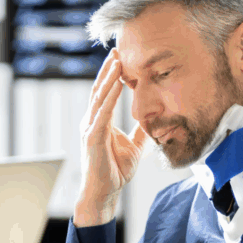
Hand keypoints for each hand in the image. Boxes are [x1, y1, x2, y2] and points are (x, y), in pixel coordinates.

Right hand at [74, 49, 147, 226]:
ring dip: (108, 78)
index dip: (112, 75)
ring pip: (99, 97)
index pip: (105, 93)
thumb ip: (140, 131)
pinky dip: (110, 97)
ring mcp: (90, 129)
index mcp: (99, 122)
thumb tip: (152, 118)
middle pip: (99, 90)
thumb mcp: (134, 146)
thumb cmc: (114, 170)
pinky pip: (102, 114)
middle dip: (108, 69)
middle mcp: (92, 122)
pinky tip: (116, 84)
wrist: (104, 193)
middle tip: (117, 49)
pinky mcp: (92, 138)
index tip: (121, 58)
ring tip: (117, 61)